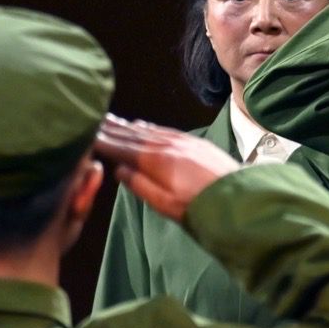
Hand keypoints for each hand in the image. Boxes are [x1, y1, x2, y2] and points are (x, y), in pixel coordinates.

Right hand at [94, 116, 241, 222]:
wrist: (242, 198)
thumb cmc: (202, 207)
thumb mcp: (166, 205)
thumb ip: (140, 186)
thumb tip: (120, 170)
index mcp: (156, 161)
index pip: (122, 148)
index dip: (102, 141)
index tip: (85, 134)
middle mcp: (168, 145)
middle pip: (133, 135)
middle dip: (112, 128)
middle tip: (92, 120)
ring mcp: (183, 142)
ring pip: (149, 131)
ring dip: (128, 126)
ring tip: (111, 121)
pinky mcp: (196, 143)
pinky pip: (165, 131)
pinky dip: (149, 127)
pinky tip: (143, 126)